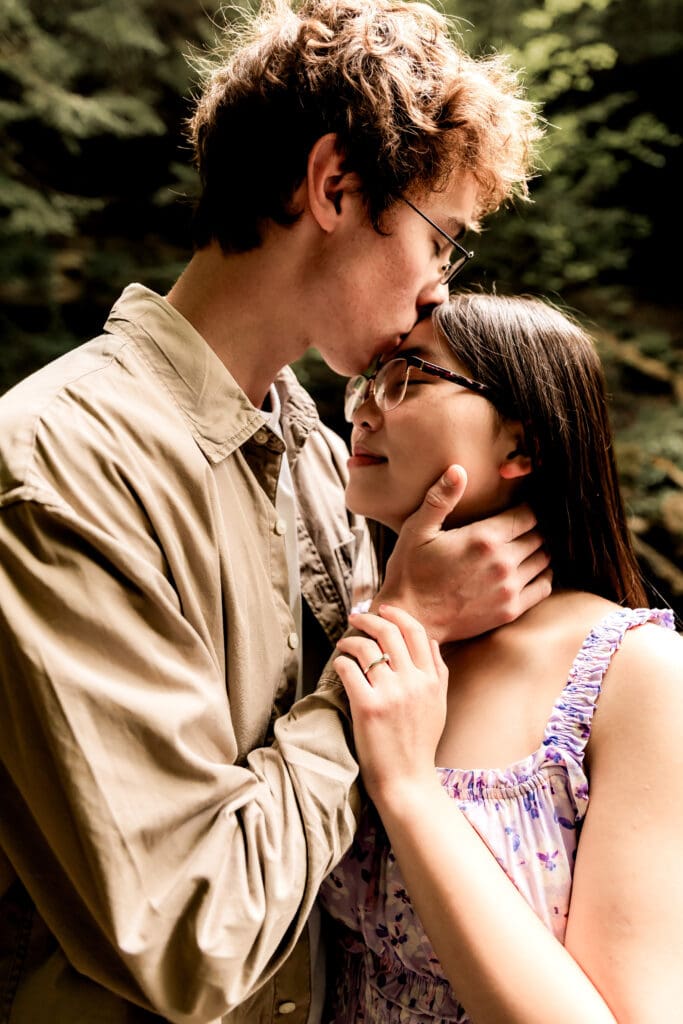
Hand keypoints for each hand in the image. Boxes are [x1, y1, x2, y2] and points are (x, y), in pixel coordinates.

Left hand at [334, 605, 447, 805]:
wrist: (407, 780)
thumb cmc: (419, 744)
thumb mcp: (439, 705)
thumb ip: (438, 672)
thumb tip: (432, 642)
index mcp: (431, 679)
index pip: (416, 632)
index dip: (397, 615)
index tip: (382, 609)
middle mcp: (414, 682)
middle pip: (390, 633)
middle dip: (369, 619)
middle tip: (355, 618)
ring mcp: (391, 694)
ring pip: (366, 648)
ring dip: (350, 641)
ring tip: (344, 644)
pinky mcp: (368, 707)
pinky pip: (349, 669)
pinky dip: (341, 662)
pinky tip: (339, 666)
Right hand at [373, 465, 551, 643]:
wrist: (410, 619)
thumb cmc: (410, 572)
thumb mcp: (418, 530)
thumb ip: (440, 498)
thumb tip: (458, 469)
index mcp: (484, 538)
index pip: (527, 514)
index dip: (525, 508)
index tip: (517, 509)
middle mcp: (503, 562)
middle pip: (540, 536)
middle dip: (532, 529)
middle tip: (520, 528)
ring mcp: (509, 588)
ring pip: (545, 560)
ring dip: (538, 551)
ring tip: (524, 548)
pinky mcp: (510, 610)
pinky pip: (544, 587)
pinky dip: (542, 575)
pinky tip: (528, 571)